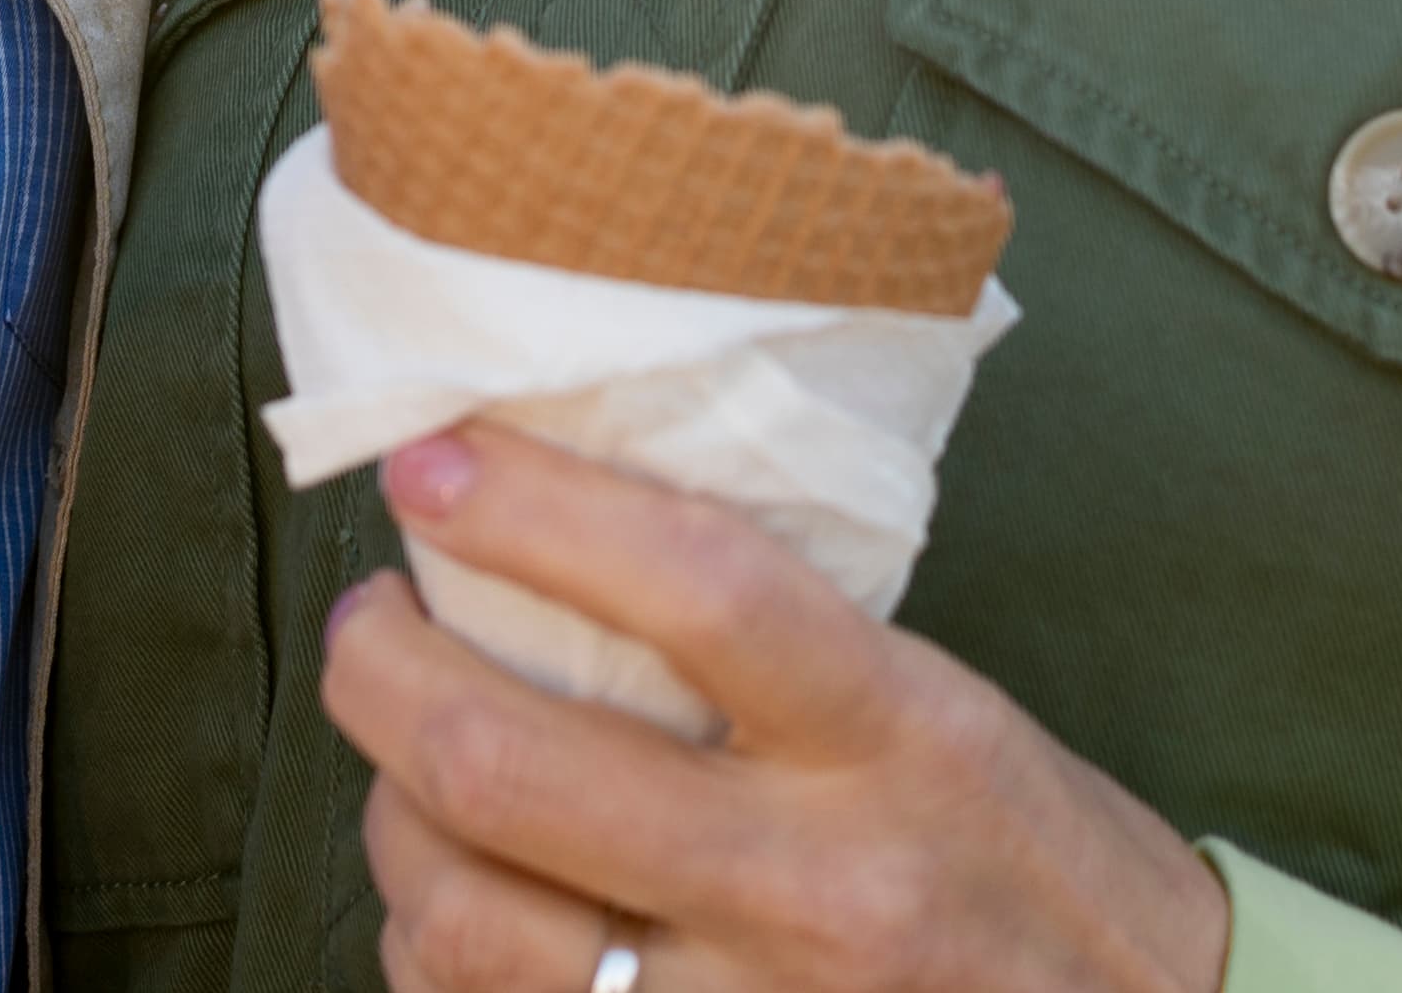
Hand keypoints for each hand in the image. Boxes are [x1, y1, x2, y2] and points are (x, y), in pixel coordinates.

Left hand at [327, 428, 1229, 992]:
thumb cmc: (1030, 862)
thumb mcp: (947, 712)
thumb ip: (788, 646)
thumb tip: (574, 531)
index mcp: (896, 739)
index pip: (699, 591)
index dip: (537, 512)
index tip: (433, 457)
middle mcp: (816, 886)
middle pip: (515, 769)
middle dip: (384, 673)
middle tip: (370, 619)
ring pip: (467, 920)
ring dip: (390, 822)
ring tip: (404, 764)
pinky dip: (433, 950)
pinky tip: (451, 898)